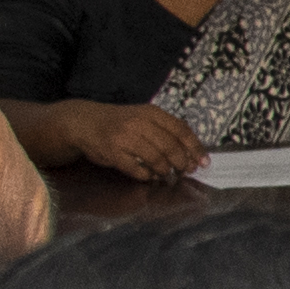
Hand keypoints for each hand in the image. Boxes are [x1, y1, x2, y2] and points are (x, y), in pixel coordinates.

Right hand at [50, 102, 200, 184]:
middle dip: (182, 163)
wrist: (85, 122)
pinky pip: (137, 170)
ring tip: (165, 174)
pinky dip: (146, 176)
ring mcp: (125, 138)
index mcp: (151, 112)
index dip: (195, 148)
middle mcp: (139, 123)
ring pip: (156, 159)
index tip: (203, 161)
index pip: (181, 130)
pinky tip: (148, 175)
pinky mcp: (113, 153)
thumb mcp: (143, 117)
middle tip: (186, 171)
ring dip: (165, 171)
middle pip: (170, 147)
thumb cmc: (120, 122)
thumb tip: (191, 151)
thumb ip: (165, 129)